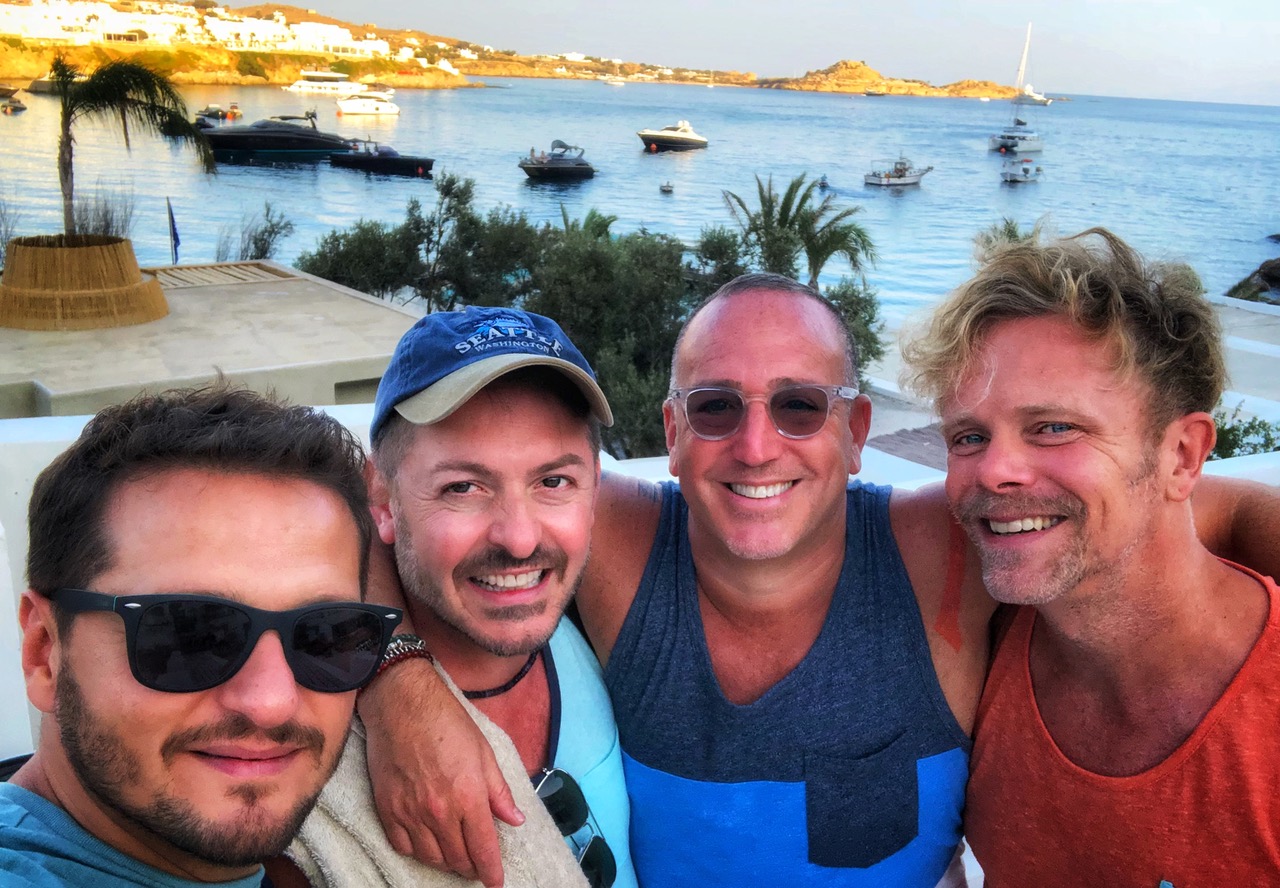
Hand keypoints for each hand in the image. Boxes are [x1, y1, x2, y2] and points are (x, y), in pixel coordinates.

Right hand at [359, 657, 524, 887]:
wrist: (402, 704)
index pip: (483, 849)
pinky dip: (417, 852)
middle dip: (471, 867)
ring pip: (431, 858)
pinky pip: (402, 846)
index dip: (491, 872)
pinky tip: (427, 843)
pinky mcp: (387, 809)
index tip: (495, 883)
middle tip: (477, 863)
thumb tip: (515, 820)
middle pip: (457, 859)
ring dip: (446, 862)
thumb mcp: (484, 752)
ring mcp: (410, 812)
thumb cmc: (447, 722)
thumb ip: (499, 792)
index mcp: (469, 796)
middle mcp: (439, 811)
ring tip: (454, 855)